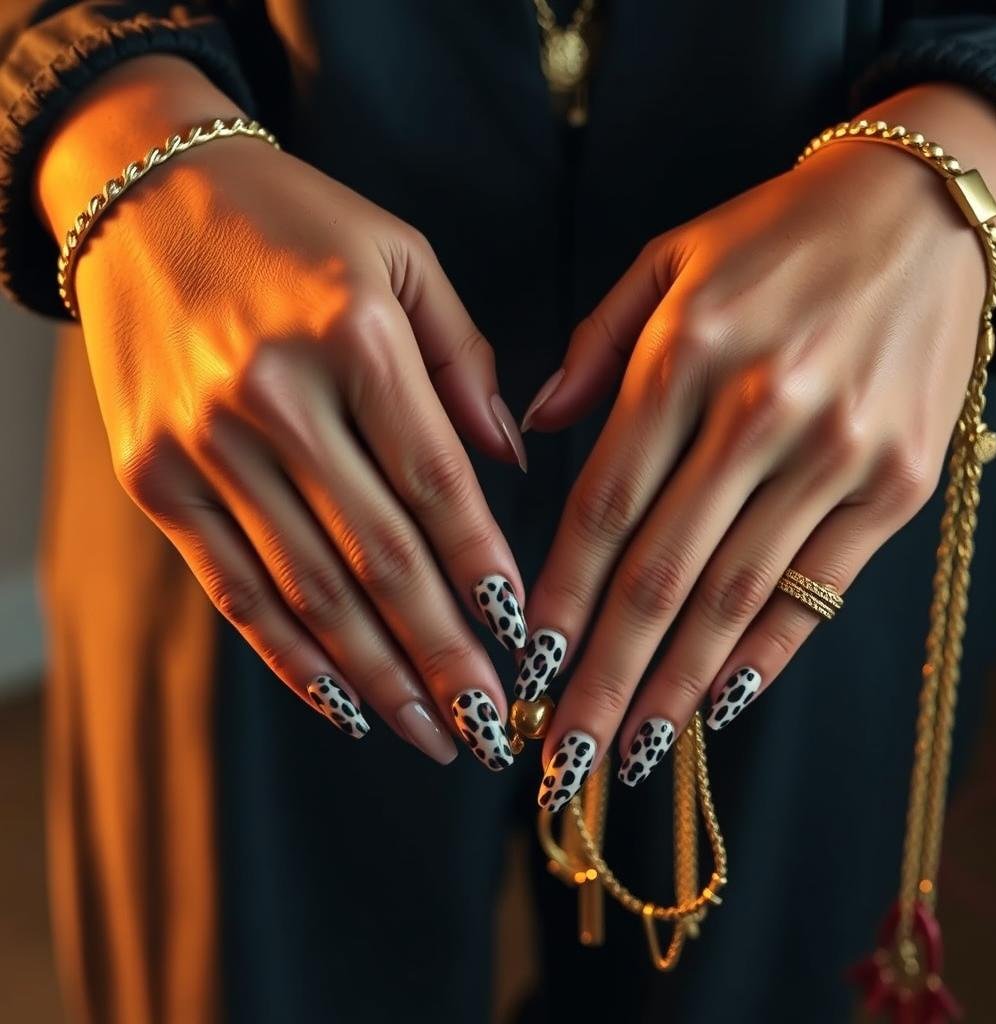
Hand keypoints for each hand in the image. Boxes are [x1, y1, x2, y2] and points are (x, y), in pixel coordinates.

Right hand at [43, 60, 528, 768]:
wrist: (146, 197)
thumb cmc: (297, 225)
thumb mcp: (402, 258)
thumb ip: (464, 361)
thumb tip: (512, 460)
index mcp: (354, 335)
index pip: (436, 483)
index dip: (482, 570)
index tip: (523, 639)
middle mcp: (273, 396)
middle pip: (377, 555)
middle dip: (441, 651)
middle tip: (489, 722)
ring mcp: (202, 443)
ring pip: (306, 588)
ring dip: (375, 674)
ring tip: (430, 734)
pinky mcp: (152, 477)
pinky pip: (231, 586)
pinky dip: (289, 654)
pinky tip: (342, 701)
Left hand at [522, 119, 995, 807]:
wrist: (924, 210)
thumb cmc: (776, 237)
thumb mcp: (670, 260)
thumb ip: (595, 346)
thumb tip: (533, 429)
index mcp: (687, 353)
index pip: (603, 504)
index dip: (560, 597)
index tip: (526, 665)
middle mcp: (760, 410)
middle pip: (661, 573)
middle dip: (604, 677)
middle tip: (561, 757)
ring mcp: (837, 453)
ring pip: (735, 596)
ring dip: (675, 688)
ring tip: (628, 755)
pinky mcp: (898, 483)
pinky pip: (817, 587)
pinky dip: (764, 653)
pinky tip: (716, 704)